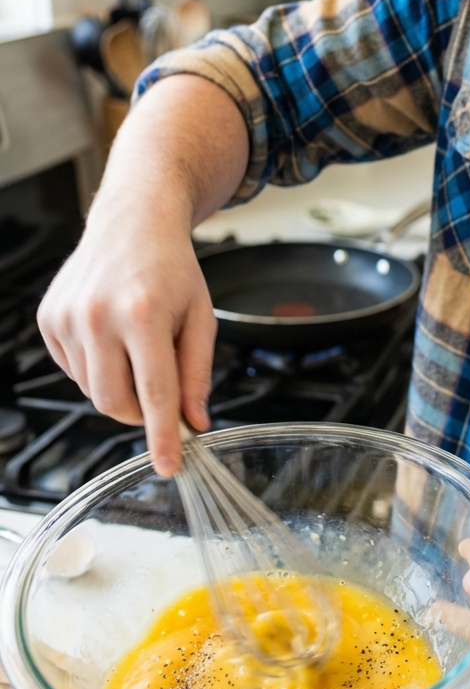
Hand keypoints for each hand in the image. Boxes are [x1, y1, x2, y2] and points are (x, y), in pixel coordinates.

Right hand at [37, 74, 248, 477]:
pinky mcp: (49, 320)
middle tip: (161, 388)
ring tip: (138, 348)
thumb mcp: (201, 317)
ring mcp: (68, 318)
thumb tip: (197, 422)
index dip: (163, 436)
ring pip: (93, 392)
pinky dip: (97, 368)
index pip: (154, 393)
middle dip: (141, 412)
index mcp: (143, 315)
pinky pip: (74, 371)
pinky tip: (112, 337)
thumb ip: (198, 373)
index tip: (169, 466)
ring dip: (119, 388)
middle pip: (116, 402)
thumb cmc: (172, 268)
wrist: (133, 221)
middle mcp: (98, 316)